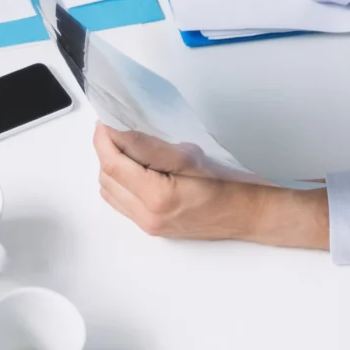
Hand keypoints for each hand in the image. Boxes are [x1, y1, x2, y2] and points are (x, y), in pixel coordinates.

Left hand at [94, 124, 260, 240]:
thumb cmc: (227, 185)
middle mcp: (147, 216)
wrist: (245, 214)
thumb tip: (121, 132)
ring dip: (110, 166)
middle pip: (107, 177)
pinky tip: (129, 168)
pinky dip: (117, 182)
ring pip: (109, 191)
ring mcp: (147, 224)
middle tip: (112, 129)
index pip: (114, 164)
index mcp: (158, 197)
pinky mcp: (149, 227)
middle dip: (105, 150)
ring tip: (122, 147)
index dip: (104, 140)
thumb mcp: (189, 157)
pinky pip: (119, 203)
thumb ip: (151, 147)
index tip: (104, 122)